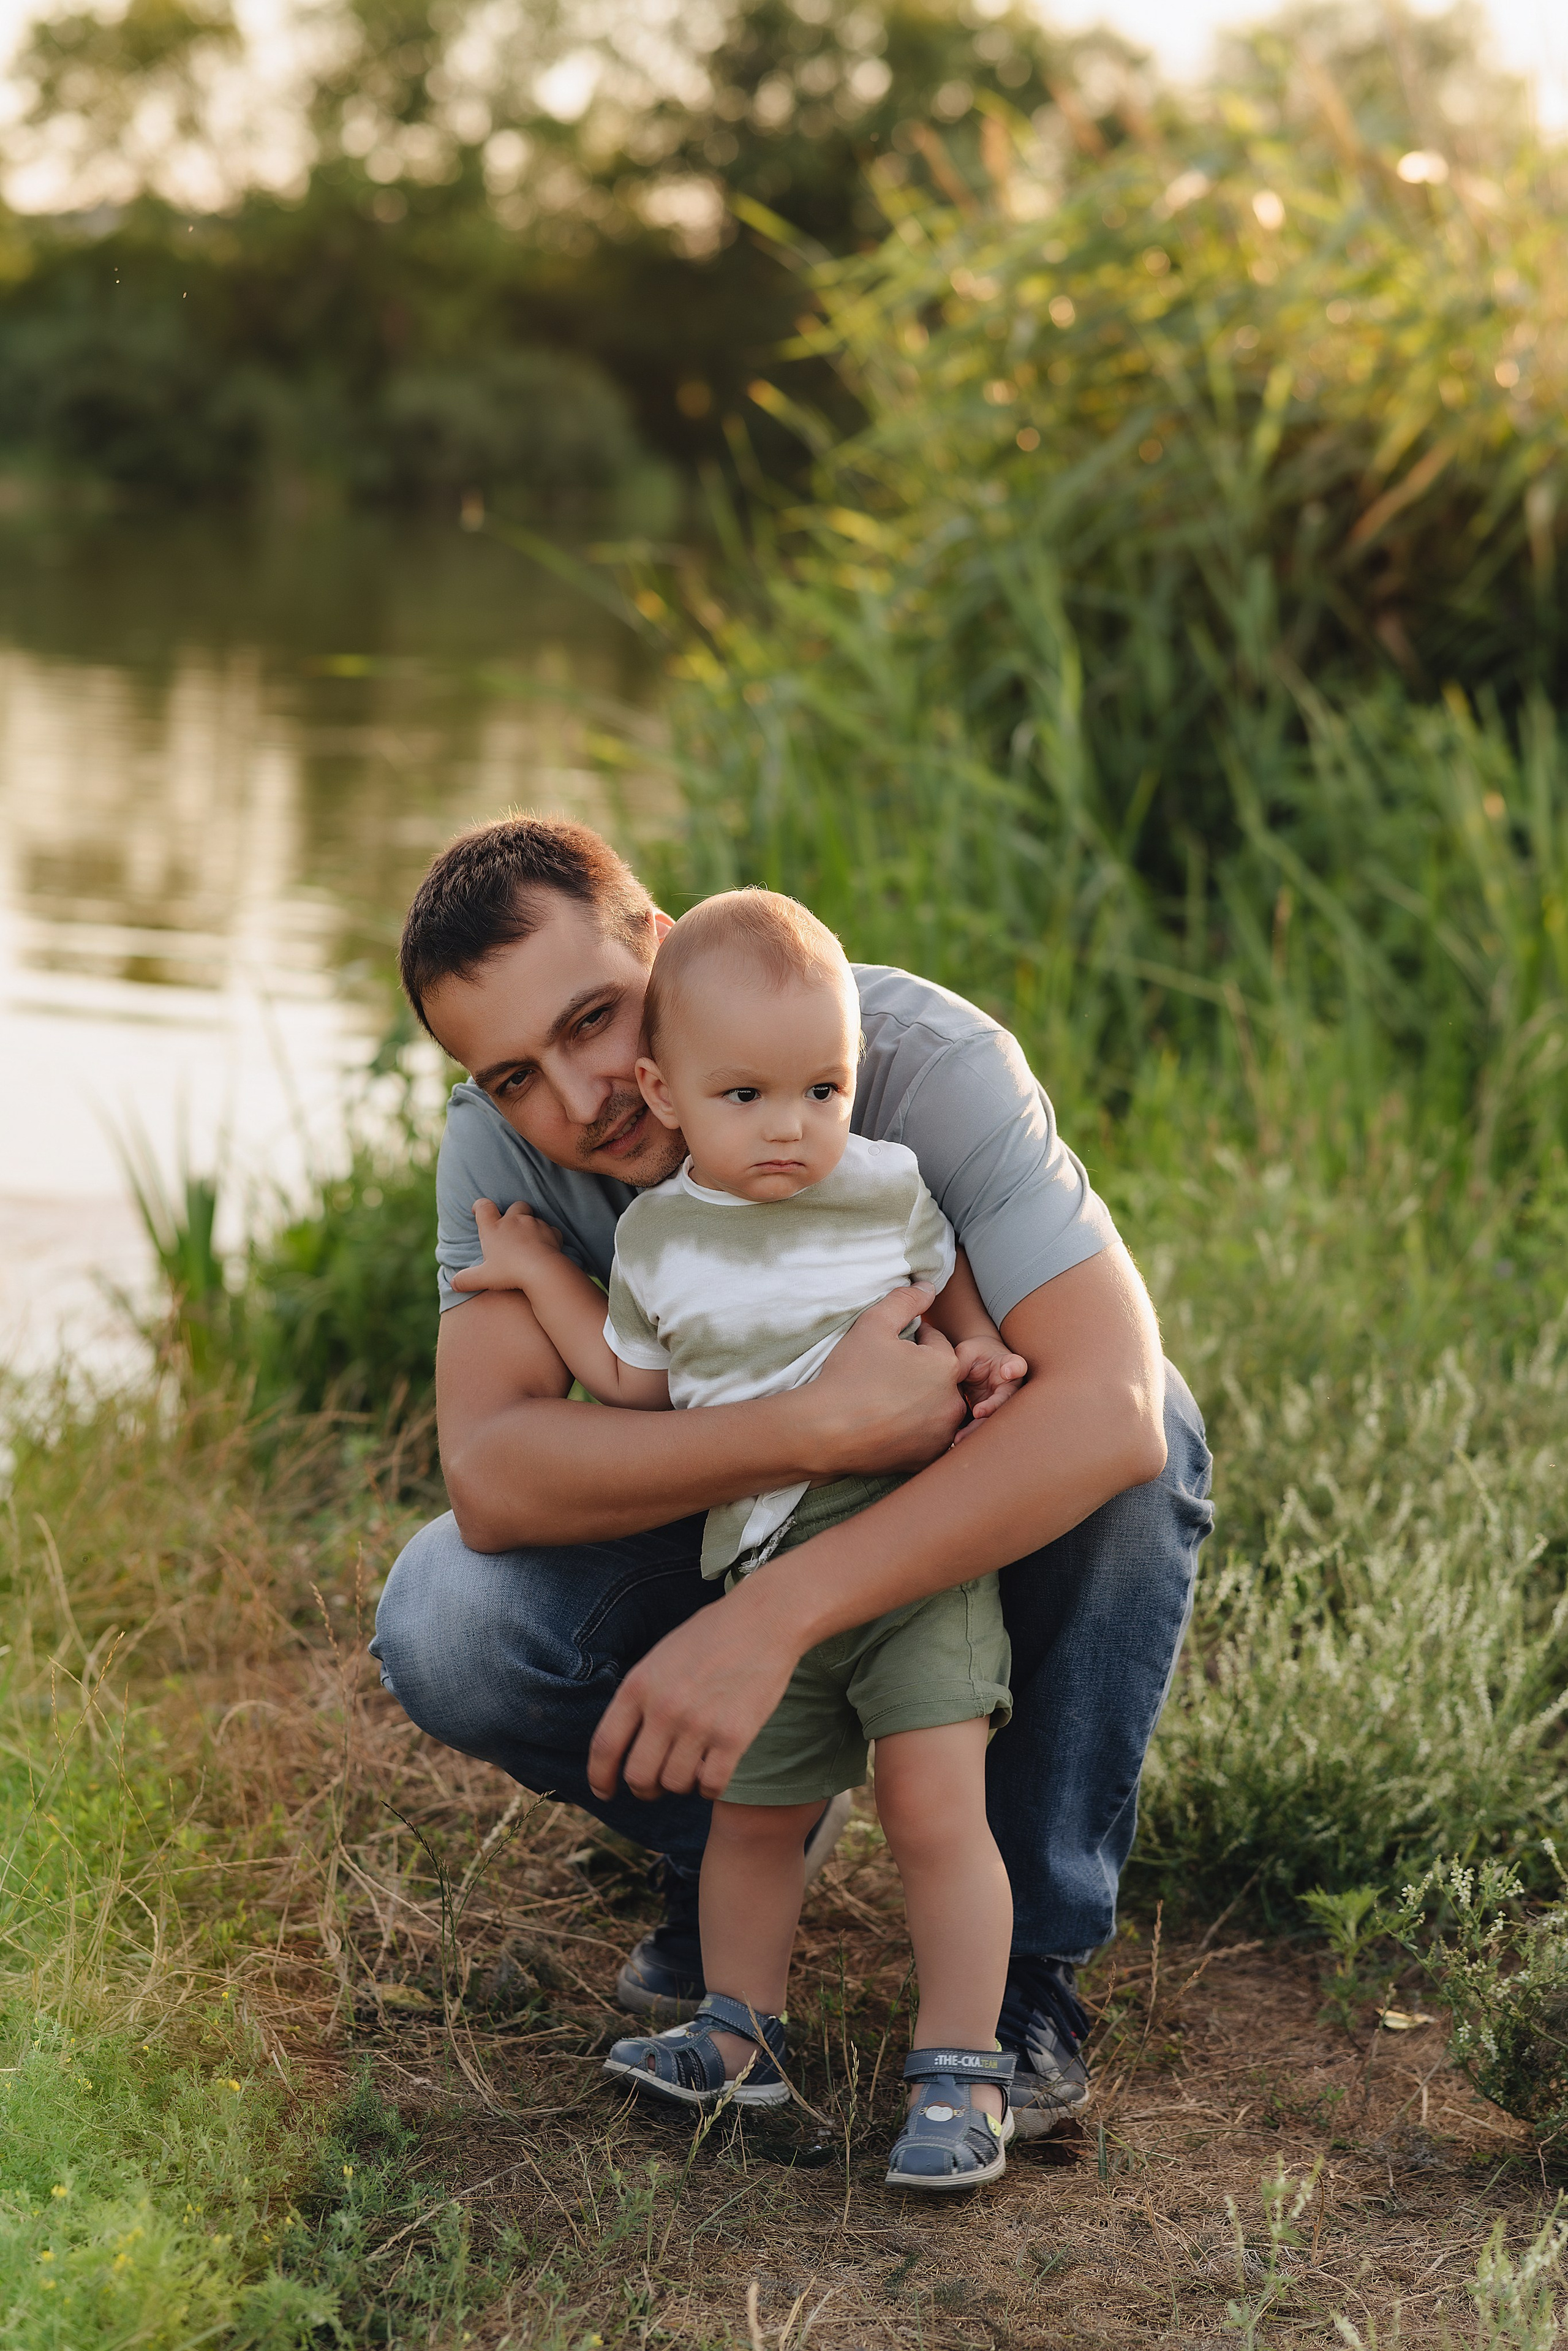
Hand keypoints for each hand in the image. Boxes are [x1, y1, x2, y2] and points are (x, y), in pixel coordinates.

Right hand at [449, 1198, 563, 1293]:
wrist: (541, 1271)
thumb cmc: (509, 1272)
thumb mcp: (483, 1278)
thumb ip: (466, 1280)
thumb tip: (453, 1284)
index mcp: (493, 1228)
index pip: (483, 1207)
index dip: (480, 1206)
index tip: (478, 1210)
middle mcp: (514, 1220)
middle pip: (515, 1205)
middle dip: (513, 1212)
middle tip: (510, 1226)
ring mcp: (533, 1224)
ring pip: (533, 1216)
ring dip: (531, 1225)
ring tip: (528, 1241)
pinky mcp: (550, 1231)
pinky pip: (550, 1229)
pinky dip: (548, 1235)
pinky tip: (545, 1247)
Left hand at [589, 1579, 798, 1801]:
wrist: (763, 1620)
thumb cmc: (711, 1636)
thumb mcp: (659, 1658)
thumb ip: (640, 1697)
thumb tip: (626, 1743)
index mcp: (639, 1685)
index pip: (605, 1746)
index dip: (599, 1777)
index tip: (604, 1792)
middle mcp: (664, 1708)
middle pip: (638, 1776)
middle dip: (644, 1789)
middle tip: (655, 1786)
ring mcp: (699, 1724)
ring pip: (674, 1784)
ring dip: (681, 1784)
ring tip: (691, 1767)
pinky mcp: (734, 1736)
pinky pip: (711, 1785)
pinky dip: (709, 1787)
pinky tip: (713, 1772)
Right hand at [804, 1284, 967, 1476]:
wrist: (825, 1431)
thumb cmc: (849, 1374)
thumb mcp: (873, 1324)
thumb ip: (905, 1300)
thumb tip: (929, 1286)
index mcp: (946, 1366)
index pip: (935, 1341)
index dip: (910, 1340)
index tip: (888, 1349)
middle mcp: (953, 1403)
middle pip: (940, 1375)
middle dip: (920, 1370)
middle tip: (886, 1373)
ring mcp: (941, 1434)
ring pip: (936, 1406)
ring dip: (920, 1399)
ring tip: (886, 1398)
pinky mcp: (927, 1457)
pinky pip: (926, 1435)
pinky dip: (913, 1428)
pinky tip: (887, 1422)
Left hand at [951, 1338, 1028, 1438]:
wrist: (975, 1366)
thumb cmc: (974, 1355)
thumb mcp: (965, 1352)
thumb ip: (961, 1364)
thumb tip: (951, 1382)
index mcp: (1007, 1364)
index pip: (1017, 1365)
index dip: (1015, 1368)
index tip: (1007, 1372)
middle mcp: (1009, 1386)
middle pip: (1006, 1399)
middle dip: (993, 1407)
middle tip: (978, 1413)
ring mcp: (1000, 1402)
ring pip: (994, 1418)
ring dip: (979, 1427)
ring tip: (961, 1437)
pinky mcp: (990, 1415)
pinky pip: (983, 1426)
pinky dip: (971, 1434)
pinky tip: (957, 1439)